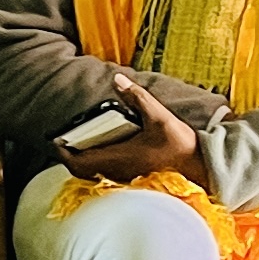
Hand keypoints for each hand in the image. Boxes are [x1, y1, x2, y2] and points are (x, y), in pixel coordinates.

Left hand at [62, 77, 206, 185]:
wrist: (202, 169)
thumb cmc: (180, 146)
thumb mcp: (159, 117)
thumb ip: (137, 97)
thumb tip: (117, 79)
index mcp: (118, 158)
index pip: (78, 163)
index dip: (63, 153)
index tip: (56, 140)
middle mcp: (118, 172)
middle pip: (82, 171)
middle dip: (71, 157)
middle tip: (66, 140)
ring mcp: (126, 179)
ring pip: (94, 174)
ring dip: (84, 161)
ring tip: (82, 142)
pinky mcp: (134, 180)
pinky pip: (106, 175)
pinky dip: (98, 165)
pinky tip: (105, 150)